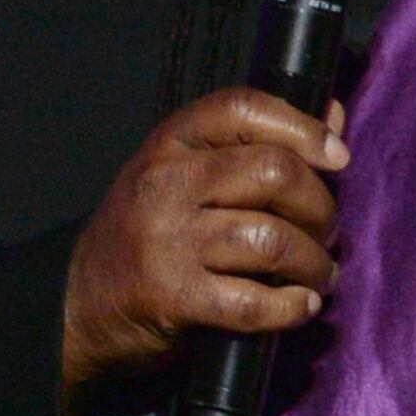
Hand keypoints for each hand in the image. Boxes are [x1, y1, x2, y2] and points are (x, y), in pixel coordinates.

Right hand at [59, 90, 348, 395]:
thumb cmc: (147, 233)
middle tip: (327, 230)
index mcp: (170, 143)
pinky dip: (292, 307)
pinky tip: (300, 306)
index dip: (302, 127)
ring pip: (272, 240)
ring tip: (321, 273)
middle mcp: (165, 183)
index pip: (241, 108)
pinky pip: (255, 302)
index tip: (337, 157)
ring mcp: (167, 241)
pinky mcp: (173, 297)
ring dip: (314, 262)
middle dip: (320, 206)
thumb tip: (334, 114)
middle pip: (274, 173)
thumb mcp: (186, 173)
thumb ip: (254, 144)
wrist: (78, 306)